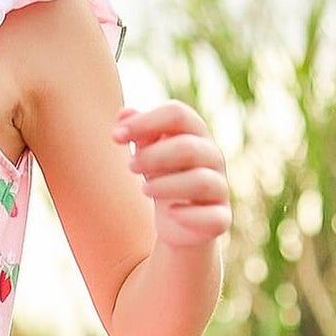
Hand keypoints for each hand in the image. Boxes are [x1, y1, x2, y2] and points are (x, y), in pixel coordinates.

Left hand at [112, 102, 231, 248]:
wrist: (179, 222)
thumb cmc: (163, 177)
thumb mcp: (149, 154)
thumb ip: (139, 133)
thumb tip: (124, 113)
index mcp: (195, 135)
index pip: (177, 114)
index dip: (145, 121)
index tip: (116, 136)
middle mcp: (213, 158)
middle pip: (187, 147)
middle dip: (153, 156)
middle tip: (130, 166)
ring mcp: (219, 189)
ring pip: (200, 181)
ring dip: (165, 184)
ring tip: (144, 189)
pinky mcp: (220, 219)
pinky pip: (213, 217)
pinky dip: (189, 215)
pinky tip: (170, 213)